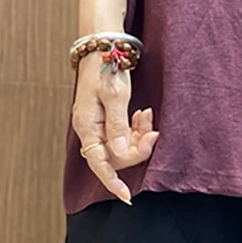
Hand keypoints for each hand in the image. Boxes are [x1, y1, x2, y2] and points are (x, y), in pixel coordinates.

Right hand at [71, 49, 159, 203]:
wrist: (103, 46)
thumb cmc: (107, 67)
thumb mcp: (115, 95)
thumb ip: (117, 124)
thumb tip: (118, 152)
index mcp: (87, 126)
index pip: (99, 163)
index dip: (112, 182)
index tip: (127, 197)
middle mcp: (90, 129)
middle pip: (115, 155)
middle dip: (137, 148)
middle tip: (154, 132)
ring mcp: (98, 124)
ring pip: (121, 144)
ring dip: (138, 135)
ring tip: (147, 116)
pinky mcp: (107, 117)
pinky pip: (123, 132)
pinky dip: (136, 126)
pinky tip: (144, 113)